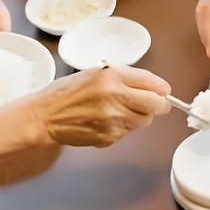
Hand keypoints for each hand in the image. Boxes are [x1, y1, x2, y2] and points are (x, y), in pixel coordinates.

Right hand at [22, 65, 170, 147]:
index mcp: (112, 76)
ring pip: (145, 121)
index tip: (163, 92)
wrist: (45, 116)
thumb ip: (125, 78)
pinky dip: (124, 128)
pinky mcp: (110, 136)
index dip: (162, 89)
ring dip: (140, 117)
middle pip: (156, 105)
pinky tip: (108, 122)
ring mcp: (114, 119)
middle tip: (154, 104)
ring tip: (121, 111)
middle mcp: (116, 97)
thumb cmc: (68, 92)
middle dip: (159, 105)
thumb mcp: (96, 73)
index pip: (153, 83)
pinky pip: (128, 133)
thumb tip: (155, 88)